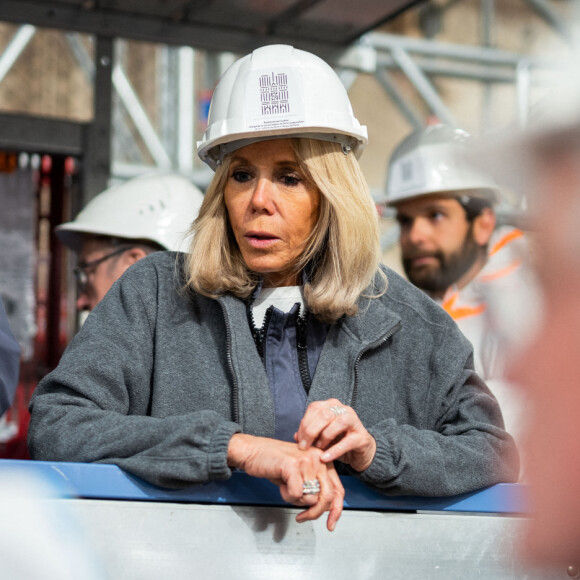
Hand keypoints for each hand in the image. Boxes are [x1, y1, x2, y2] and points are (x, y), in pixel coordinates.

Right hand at [227, 433, 343, 530]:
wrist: (253, 451)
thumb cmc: (275, 463)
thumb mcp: (301, 474)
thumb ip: (315, 486)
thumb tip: (327, 508)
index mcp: (323, 459)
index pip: (338, 489)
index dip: (336, 510)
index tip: (331, 524)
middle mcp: (318, 457)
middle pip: (328, 496)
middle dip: (315, 512)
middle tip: (303, 517)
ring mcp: (306, 460)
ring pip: (311, 498)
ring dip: (296, 500)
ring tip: (286, 488)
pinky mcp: (293, 465)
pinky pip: (296, 494)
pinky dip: (286, 496)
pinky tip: (281, 484)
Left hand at [295, 398, 375, 471]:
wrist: (360, 451)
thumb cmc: (338, 440)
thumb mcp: (321, 436)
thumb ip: (309, 433)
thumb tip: (296, 436)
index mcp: (332, 405)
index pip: (314, 408)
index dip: (304, 423)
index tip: (299, 440)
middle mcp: (343, 409)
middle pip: (324, 414)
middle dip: (310, 431)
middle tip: (304, 446)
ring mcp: (354, 421)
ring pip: (337, 423)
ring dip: (323, 438)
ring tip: (318, 449)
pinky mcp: (362, 436)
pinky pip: (346, 442)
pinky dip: (333, 451)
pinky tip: (324, 458)